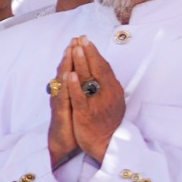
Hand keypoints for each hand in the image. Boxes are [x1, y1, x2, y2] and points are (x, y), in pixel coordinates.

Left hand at [67, 37, 126, 161]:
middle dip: (88, 52)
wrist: (106, 144)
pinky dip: (75, 86)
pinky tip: (70, 75)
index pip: (103, 66)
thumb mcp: (111, 100)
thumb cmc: (107, 122)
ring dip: (82, 62)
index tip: (86, 40)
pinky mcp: (86, 114)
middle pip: (97, 68)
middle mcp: (107, 94)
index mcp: (112, 89)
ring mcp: (97, 103)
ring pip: (89, 80)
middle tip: (80, 38)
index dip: (94, 52)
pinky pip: (80, 98)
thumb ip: (105, 86)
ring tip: (76, 48)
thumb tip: (100, 71)